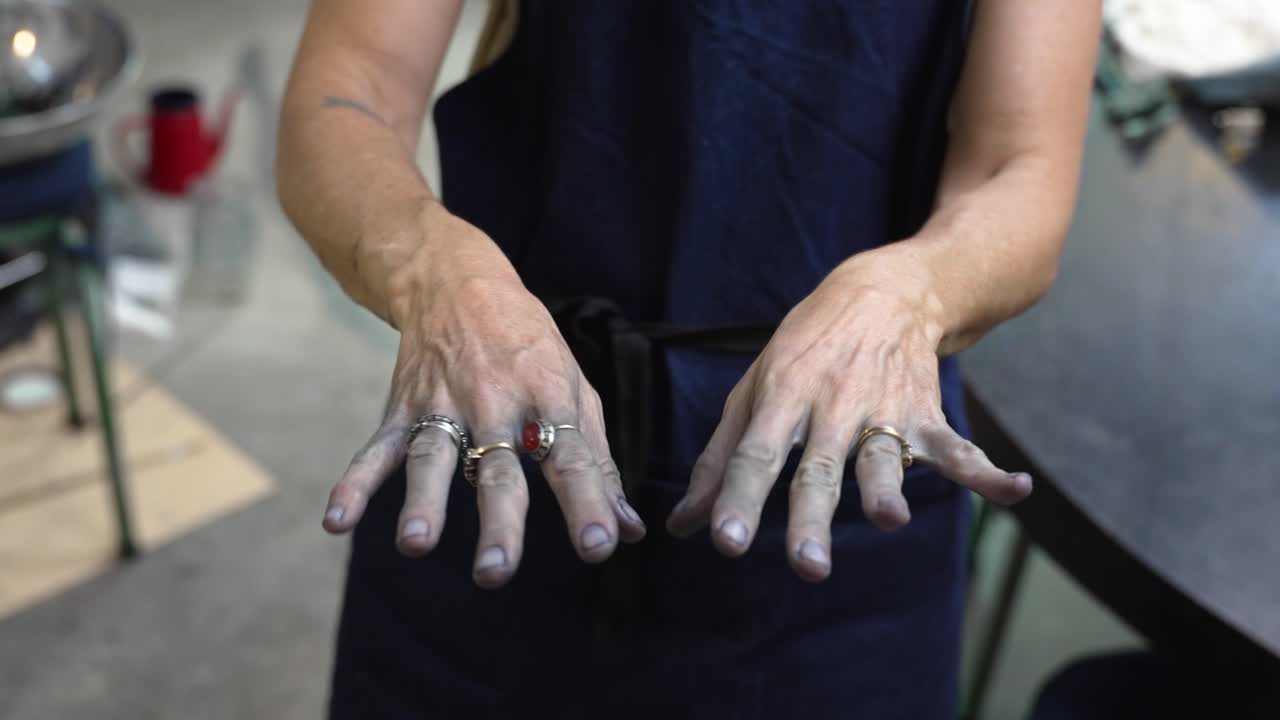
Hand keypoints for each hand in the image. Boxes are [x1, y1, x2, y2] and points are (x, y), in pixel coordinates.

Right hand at [320, 209, 644, 587]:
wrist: (458, 280)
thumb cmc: (530, 347)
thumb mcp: (575, 390)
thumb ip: (598, 464)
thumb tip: (629, 530)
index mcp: (548, 398)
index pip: (572, 457)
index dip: (587, 501)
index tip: (600, 544)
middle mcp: (497, 403)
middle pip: (500, 469)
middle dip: (499, 522)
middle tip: (496, 573)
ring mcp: (444, 404)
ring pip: (435, 458)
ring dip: (424, 502)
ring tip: (415, 543)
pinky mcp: (403, 406)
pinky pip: (378, 448)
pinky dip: (355, 483)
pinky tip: (338, 521)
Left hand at [665, 252, 1030, 580]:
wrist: (883, 291)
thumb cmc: (804, 350)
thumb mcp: (753, 390)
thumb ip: (719, 461)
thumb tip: (683, 526)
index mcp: (782, 399)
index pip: (755, 454)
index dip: (738, 497)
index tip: (724, 542)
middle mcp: (830, 406)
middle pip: (818, 469)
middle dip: (812, 517)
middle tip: (807, 565)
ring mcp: (883, 409)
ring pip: (883, 458)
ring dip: (888, 488)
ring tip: (890, 519)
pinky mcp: (926, 413)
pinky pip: (959, 447)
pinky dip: (989, 471)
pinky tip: (1016, 490)